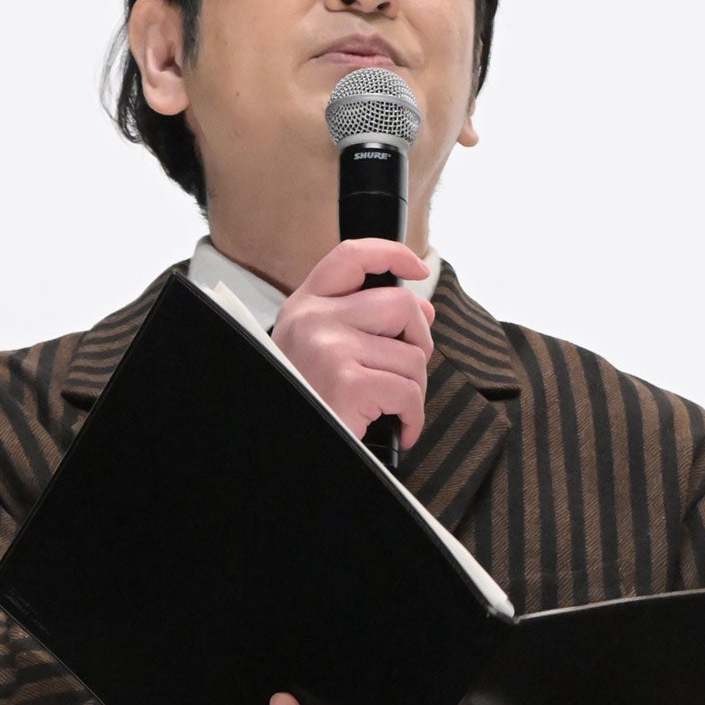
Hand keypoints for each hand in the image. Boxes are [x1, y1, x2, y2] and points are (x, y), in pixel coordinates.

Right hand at [271, 239, 435, 448]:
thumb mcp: (322, 351)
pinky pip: (409, 392)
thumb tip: (424, 308)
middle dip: (418, 341)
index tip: (416, 267)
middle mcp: (312, 319)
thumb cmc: (308, 401)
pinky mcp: (348, 384)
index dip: (391, 253)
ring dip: (414, 388)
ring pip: (412, 355)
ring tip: (391, 407)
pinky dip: (413, 417)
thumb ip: (367, 323)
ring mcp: (329, 349)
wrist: (280, 450)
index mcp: (304, 307)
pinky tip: (399, 428)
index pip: (351, 256)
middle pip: (400, 304)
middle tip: (405, 372)